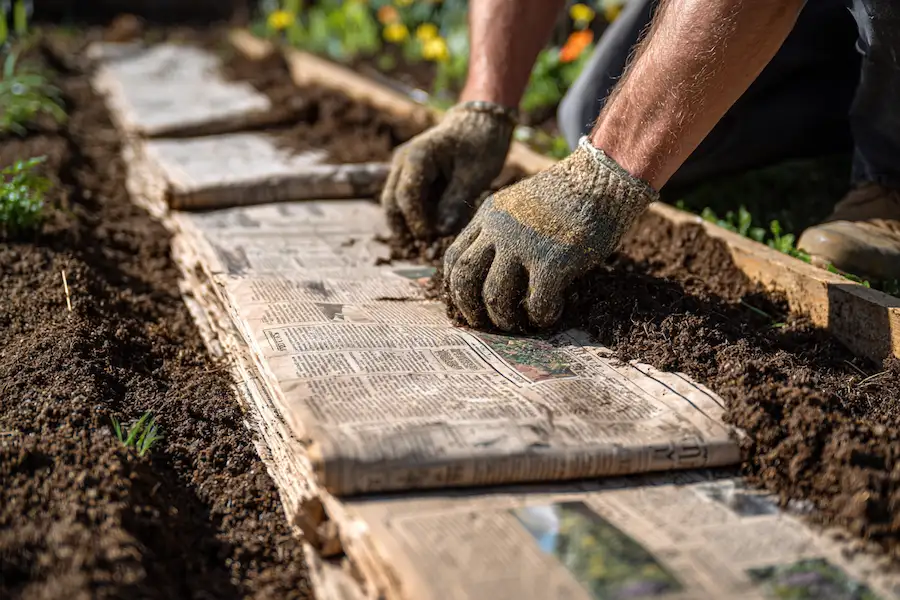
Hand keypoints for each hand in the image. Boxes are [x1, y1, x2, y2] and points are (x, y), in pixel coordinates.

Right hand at [381, 101, 515, 239]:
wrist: (481, 122)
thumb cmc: (481, 144)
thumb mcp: (475, 175)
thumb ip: (455, 202)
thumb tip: (440, 231)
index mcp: (417, 155)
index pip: (405, 195)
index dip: (416, 221)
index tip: (431, 239)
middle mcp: (403, 160)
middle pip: (392, 201)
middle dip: (406, 227)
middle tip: (426, 248)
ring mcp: (404, 167)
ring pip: (396, 203)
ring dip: (410, 224)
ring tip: (430, 244)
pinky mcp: (411, 176)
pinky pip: (407, 200)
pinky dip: (417, 216)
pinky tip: (434, 231)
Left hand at [444, 136, 657, 330]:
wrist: (604, 178)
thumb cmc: (570, 194)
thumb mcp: (521, 204)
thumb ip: (503, 230)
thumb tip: (496, 271)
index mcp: (489, 215)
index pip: (454, 256)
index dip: (455, 286)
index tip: (467, 301)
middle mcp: (499, 230)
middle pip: (464, 278)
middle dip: (468, 308)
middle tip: (482, 323)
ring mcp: (523, 245)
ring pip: (494, 296)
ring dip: (504, 319)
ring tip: (518, 325)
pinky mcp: (552, 262)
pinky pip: (536, 303)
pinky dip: (541, 316)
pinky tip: (550, 314)